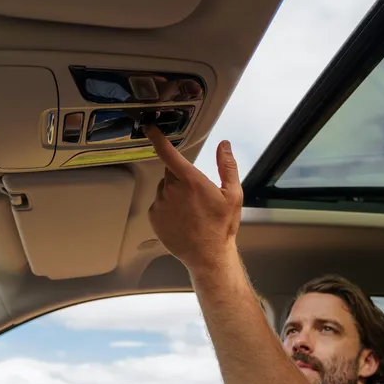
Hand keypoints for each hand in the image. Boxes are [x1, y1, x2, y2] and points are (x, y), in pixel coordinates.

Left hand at [144, 126, 242, 273]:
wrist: (207, 255)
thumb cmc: (221, 226)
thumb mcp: (233, 195)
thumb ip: (227, 166)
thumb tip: (224, 145)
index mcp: (191, 181)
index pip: (168, 153)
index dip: (157, 138)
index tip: (150, 128)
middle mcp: (172, 190)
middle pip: (170, 172)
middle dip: (181, 177)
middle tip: (196, 195)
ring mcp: (160, 204)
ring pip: (164, 188)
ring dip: (173, 192)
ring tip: (190, 210)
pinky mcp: (153, 216)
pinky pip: (158, 203)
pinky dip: (167, 207)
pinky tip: (181, 218)